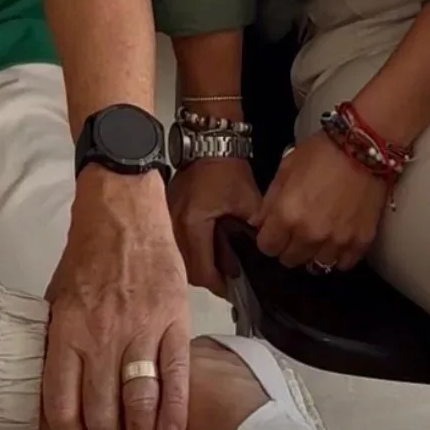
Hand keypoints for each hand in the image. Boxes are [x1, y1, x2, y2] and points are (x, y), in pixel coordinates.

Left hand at [43, 168, 189, 429]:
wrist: (122, 209)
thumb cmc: (87, 254)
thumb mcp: (56, 298)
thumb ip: (57, 344)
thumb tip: (58, 393)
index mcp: (68, 330)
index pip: (63, 403)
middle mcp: (102, 336)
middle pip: (104, 413)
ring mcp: (141, 328)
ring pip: (140, 402)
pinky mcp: (173, 319)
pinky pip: (176, 375)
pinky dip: (174, 412)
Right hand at [169, 157, 262, 296]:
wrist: (209, 140)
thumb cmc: (228, 169)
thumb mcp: (248, 201)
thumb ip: (253, 232)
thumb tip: (260, 256)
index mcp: (192, 225)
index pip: (202, 270)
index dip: (220, 285)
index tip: (235, 289)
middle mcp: (175, 225)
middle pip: (189, 268)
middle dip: (211, 277)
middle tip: (231, 278)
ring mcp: (169, 217)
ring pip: (183, 256)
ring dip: (202, 263)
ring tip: (224, 262)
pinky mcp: (170, 210)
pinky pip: (180, 240)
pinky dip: (195, 248)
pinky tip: (212, 244)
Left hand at [255, 132, 388, 271]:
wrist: (363, 147)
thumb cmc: (321, 152)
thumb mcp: (286, 168)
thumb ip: (269, 200)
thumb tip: (257, 223)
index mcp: (287, 215)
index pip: (267, 248)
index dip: (268, 238)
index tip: (274, 230)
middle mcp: (310, 234)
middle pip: (289, 260)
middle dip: (288, 247)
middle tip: (296, 230)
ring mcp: (337, 241)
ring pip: (316, 266)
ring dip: (313, 253)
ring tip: (318, 235)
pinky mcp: (360, 242)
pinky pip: (343, 264)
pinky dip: (338, 256)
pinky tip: (337, 239)